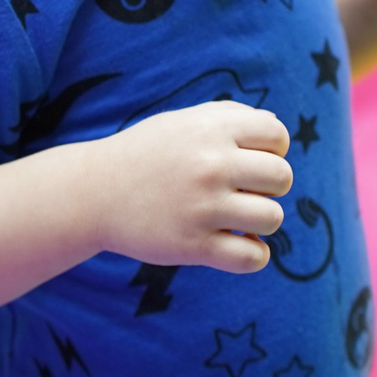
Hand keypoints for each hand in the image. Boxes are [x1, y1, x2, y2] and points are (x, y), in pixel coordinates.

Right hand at [91, 102, 292, 274]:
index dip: (272, 150)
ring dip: (259, 221)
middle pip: (282, 177)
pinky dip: (253, 255)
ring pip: (273, 218)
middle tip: (243, 191)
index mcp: (211, 129)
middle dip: (269, 186)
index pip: (277, 136)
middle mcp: (211, 165)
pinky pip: (254, 258)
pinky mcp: (193, 246)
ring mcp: (202, 207)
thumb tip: (276, 134)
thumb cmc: (146, 154)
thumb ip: (231, 118)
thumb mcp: (183, 121)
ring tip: (236, 219)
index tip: (249, 162)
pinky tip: (234, 245)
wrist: (94, 193)